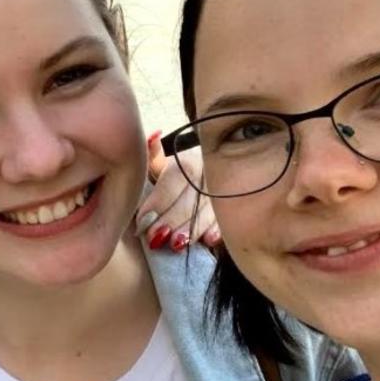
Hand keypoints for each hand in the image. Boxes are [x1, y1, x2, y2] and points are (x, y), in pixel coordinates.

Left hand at [137, 130, 219, 252]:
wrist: (207, 184)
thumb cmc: (175, 179)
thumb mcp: (161, 167)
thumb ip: (153, 157)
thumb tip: (152, 136)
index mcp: (191, 160)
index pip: (176, 178)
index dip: (159, 200)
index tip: (142, 220)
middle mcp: (212, 173)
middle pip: (194, 195)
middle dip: (173, 218)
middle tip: (155, 237)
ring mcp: (227, 191)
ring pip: (211, 209)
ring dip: (193, 228)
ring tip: (176, 244)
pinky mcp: (237, 211)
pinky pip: (230, 221)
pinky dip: (218, 231)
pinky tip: (207, 241)